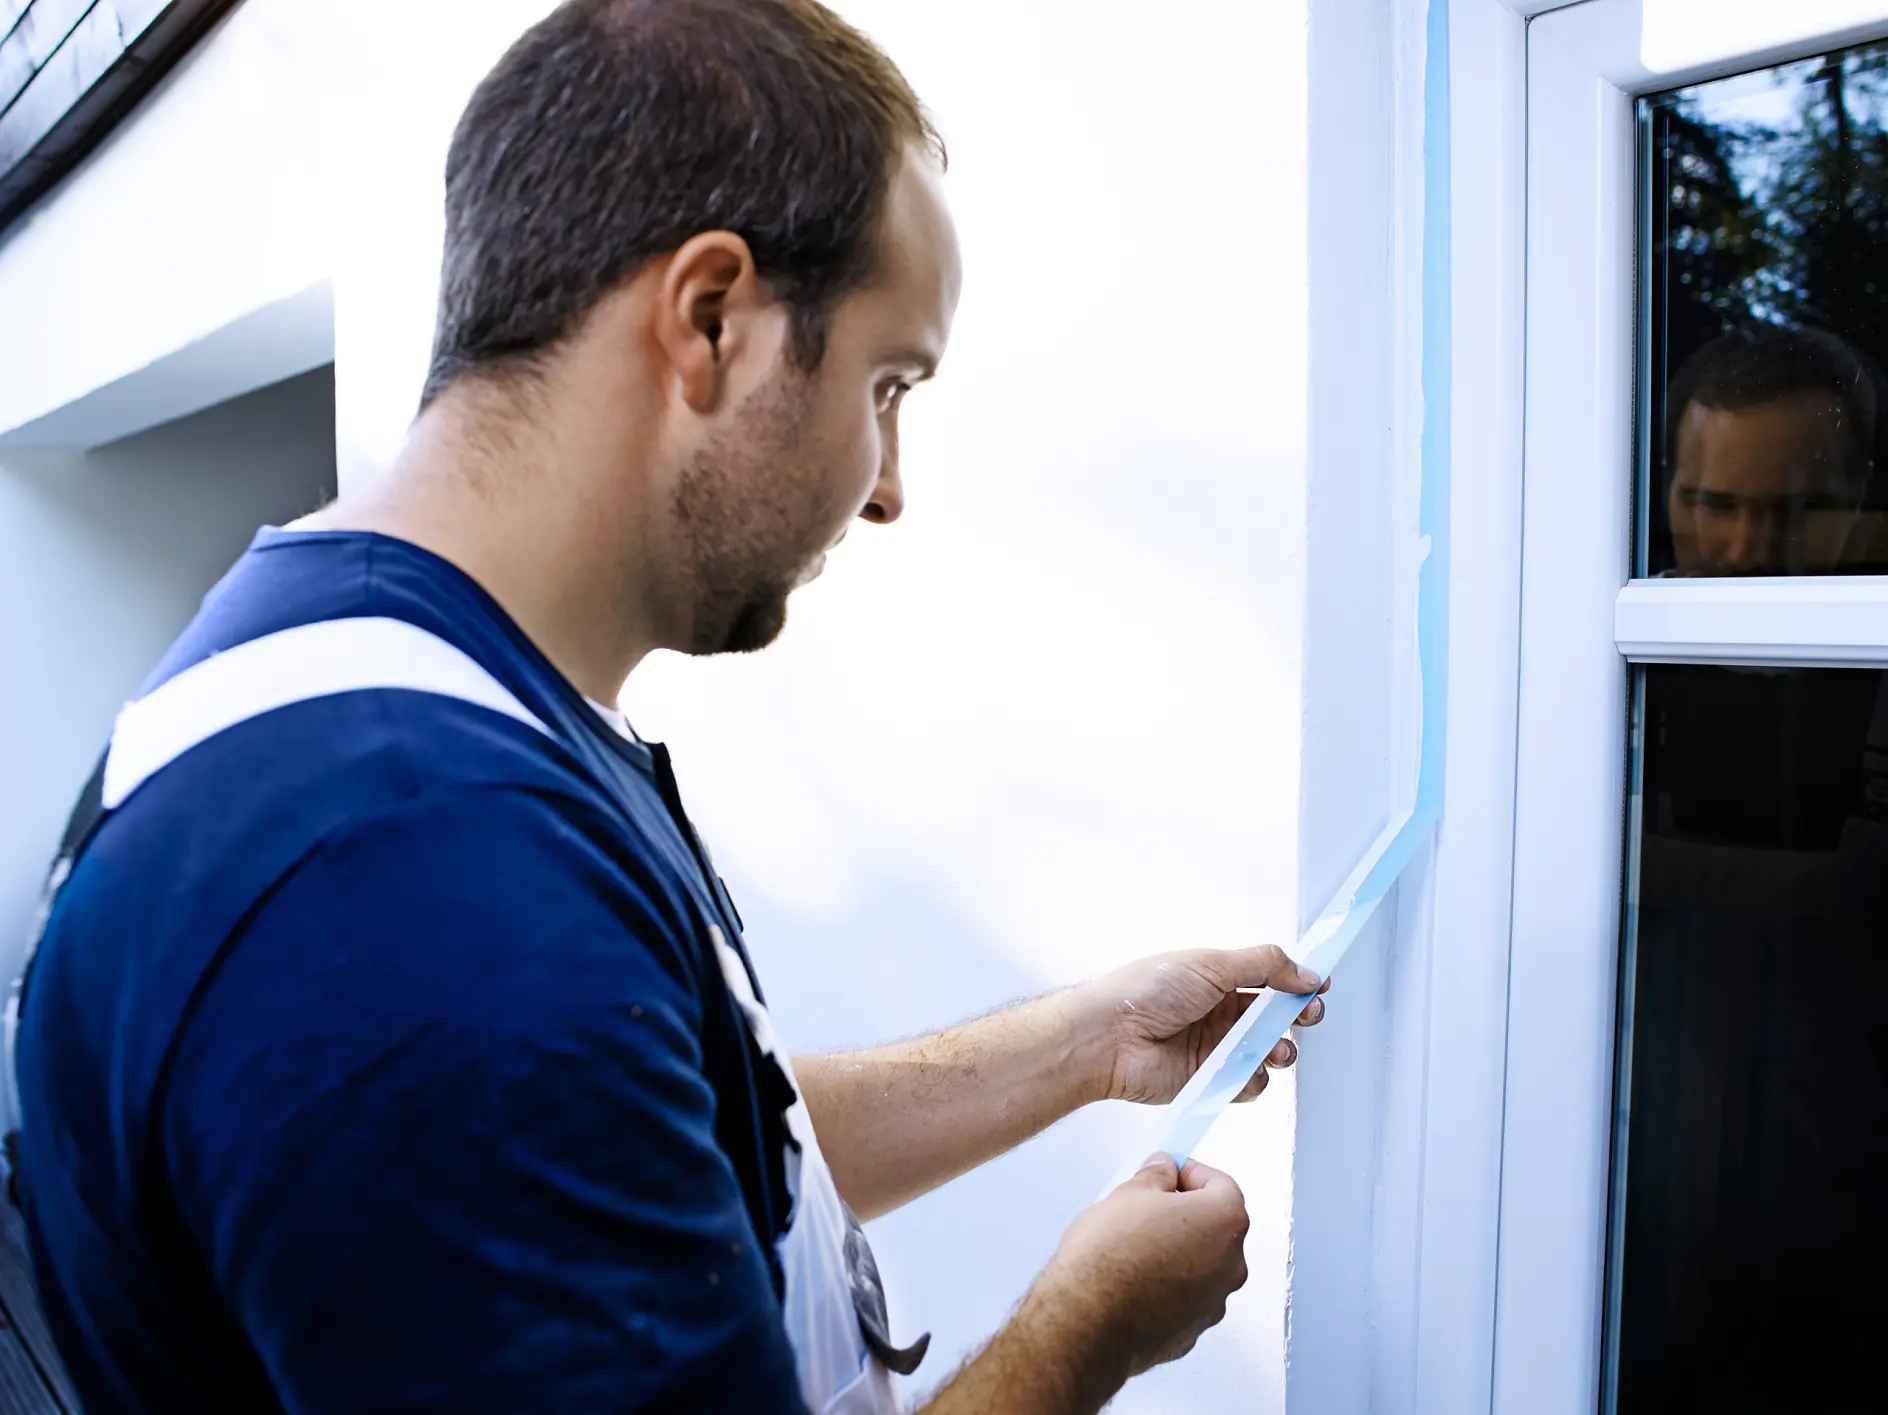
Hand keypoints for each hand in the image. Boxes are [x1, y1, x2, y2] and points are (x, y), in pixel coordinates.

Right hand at [1035, 1155, 1249, 1376]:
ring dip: (1176, 1252)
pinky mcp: (1191, 1332)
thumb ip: (1155, 1178)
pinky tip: (1133, 1280)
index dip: (1190, 1174)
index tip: (1167, 1173)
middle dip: (1183, 1214)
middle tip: (1147, 1207)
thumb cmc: (1110, 1258)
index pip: (1220, 1185)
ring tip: (1133, 1247)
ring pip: (1200, 1265)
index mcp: (1224, 1223)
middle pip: (1214, 1228)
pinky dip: (1167, 1286)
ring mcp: (1213, 1304)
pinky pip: (1185, 1299)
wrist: (1088, 1320)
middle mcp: (1230, 1266)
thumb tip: (1163, 1172)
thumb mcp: (1129, 1195)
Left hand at [1066, 947, 1329, 1105]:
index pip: (1269, 977)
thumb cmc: (1145, 992)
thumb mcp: (1211, 964)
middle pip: (1275, 1017)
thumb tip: (1304, 970)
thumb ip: (1263, 965)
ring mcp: (1215, 1047)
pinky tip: (1246, 1070)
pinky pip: (1248, 1083)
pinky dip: (1254, 1079)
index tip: (1319, 985)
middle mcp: (1218, 1012)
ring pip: (1267, 1052)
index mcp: (1216, 978)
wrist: (1109, 1039)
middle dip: (1297, 1016)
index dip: (1296, 982)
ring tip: (1275, 1048)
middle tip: (1306, 1015)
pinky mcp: (1210, 1080)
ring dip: (1280, 1050)